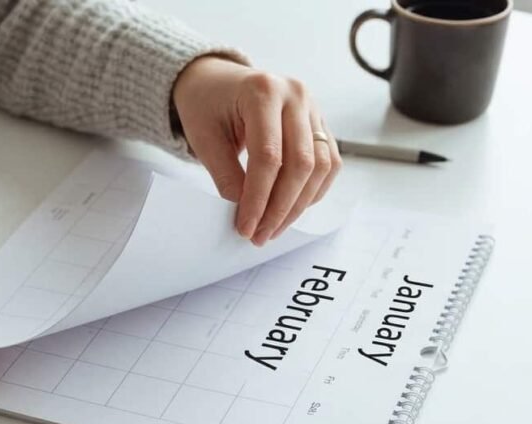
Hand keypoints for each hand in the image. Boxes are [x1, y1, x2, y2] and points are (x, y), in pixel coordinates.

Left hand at [172, 56, 341, 244]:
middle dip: (281, 207)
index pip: (269, 156)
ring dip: (299, 204)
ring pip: (321, 166)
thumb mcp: (203, 138)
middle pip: (301, 163)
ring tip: (274, 228)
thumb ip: (225, 174)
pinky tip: (291, 209)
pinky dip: (313, 190)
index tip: (246, 227)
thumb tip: (247, 212)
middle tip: (260, 235)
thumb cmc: (206, 105)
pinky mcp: (319, 122)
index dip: (259, 198)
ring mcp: (312, 107)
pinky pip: (327, 162)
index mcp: (263, 91)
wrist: (216, 81)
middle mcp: (295, 95)